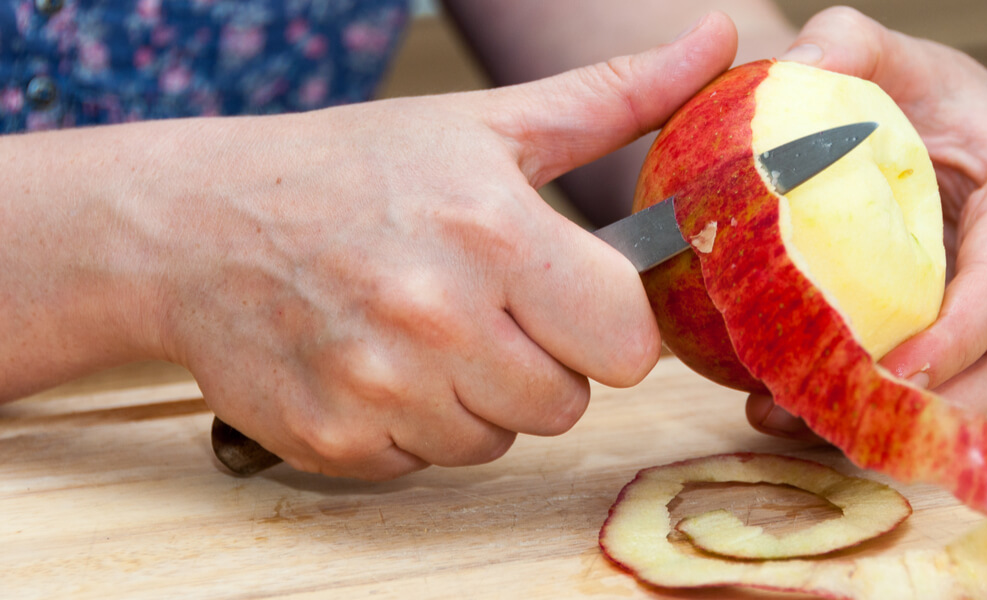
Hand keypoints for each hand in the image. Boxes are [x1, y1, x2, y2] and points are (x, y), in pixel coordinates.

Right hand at [143, 13, 736, 478]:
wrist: (197, 225)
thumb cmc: (351, 170)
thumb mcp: (485, 124)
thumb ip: (616, 98)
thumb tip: (719, 43)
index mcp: (493, 233)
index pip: (628, 345)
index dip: (606, 324)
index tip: (568, 297)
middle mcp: (437, 317)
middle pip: (568, 404)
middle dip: (543, 363)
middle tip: (485, 308)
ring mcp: (380, 388)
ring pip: (498, 439)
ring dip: (477, 397)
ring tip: (423, 330)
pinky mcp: (336, 440)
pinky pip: (427, 464)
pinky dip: (414, 426)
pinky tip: (378, 364)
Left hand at [747, 7, 986, 438]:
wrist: (897, 123)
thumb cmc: (899, 89)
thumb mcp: (874, 51)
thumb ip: (843, 42)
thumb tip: (801, 69)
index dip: (968, 327)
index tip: (903, 367)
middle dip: (933, 407)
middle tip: (838, 418)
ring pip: (967, 397)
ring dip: (889, 427)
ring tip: (786, 419)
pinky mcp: (955, 343)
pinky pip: (926, 395)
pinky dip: (866, 416)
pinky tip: (781, 412)